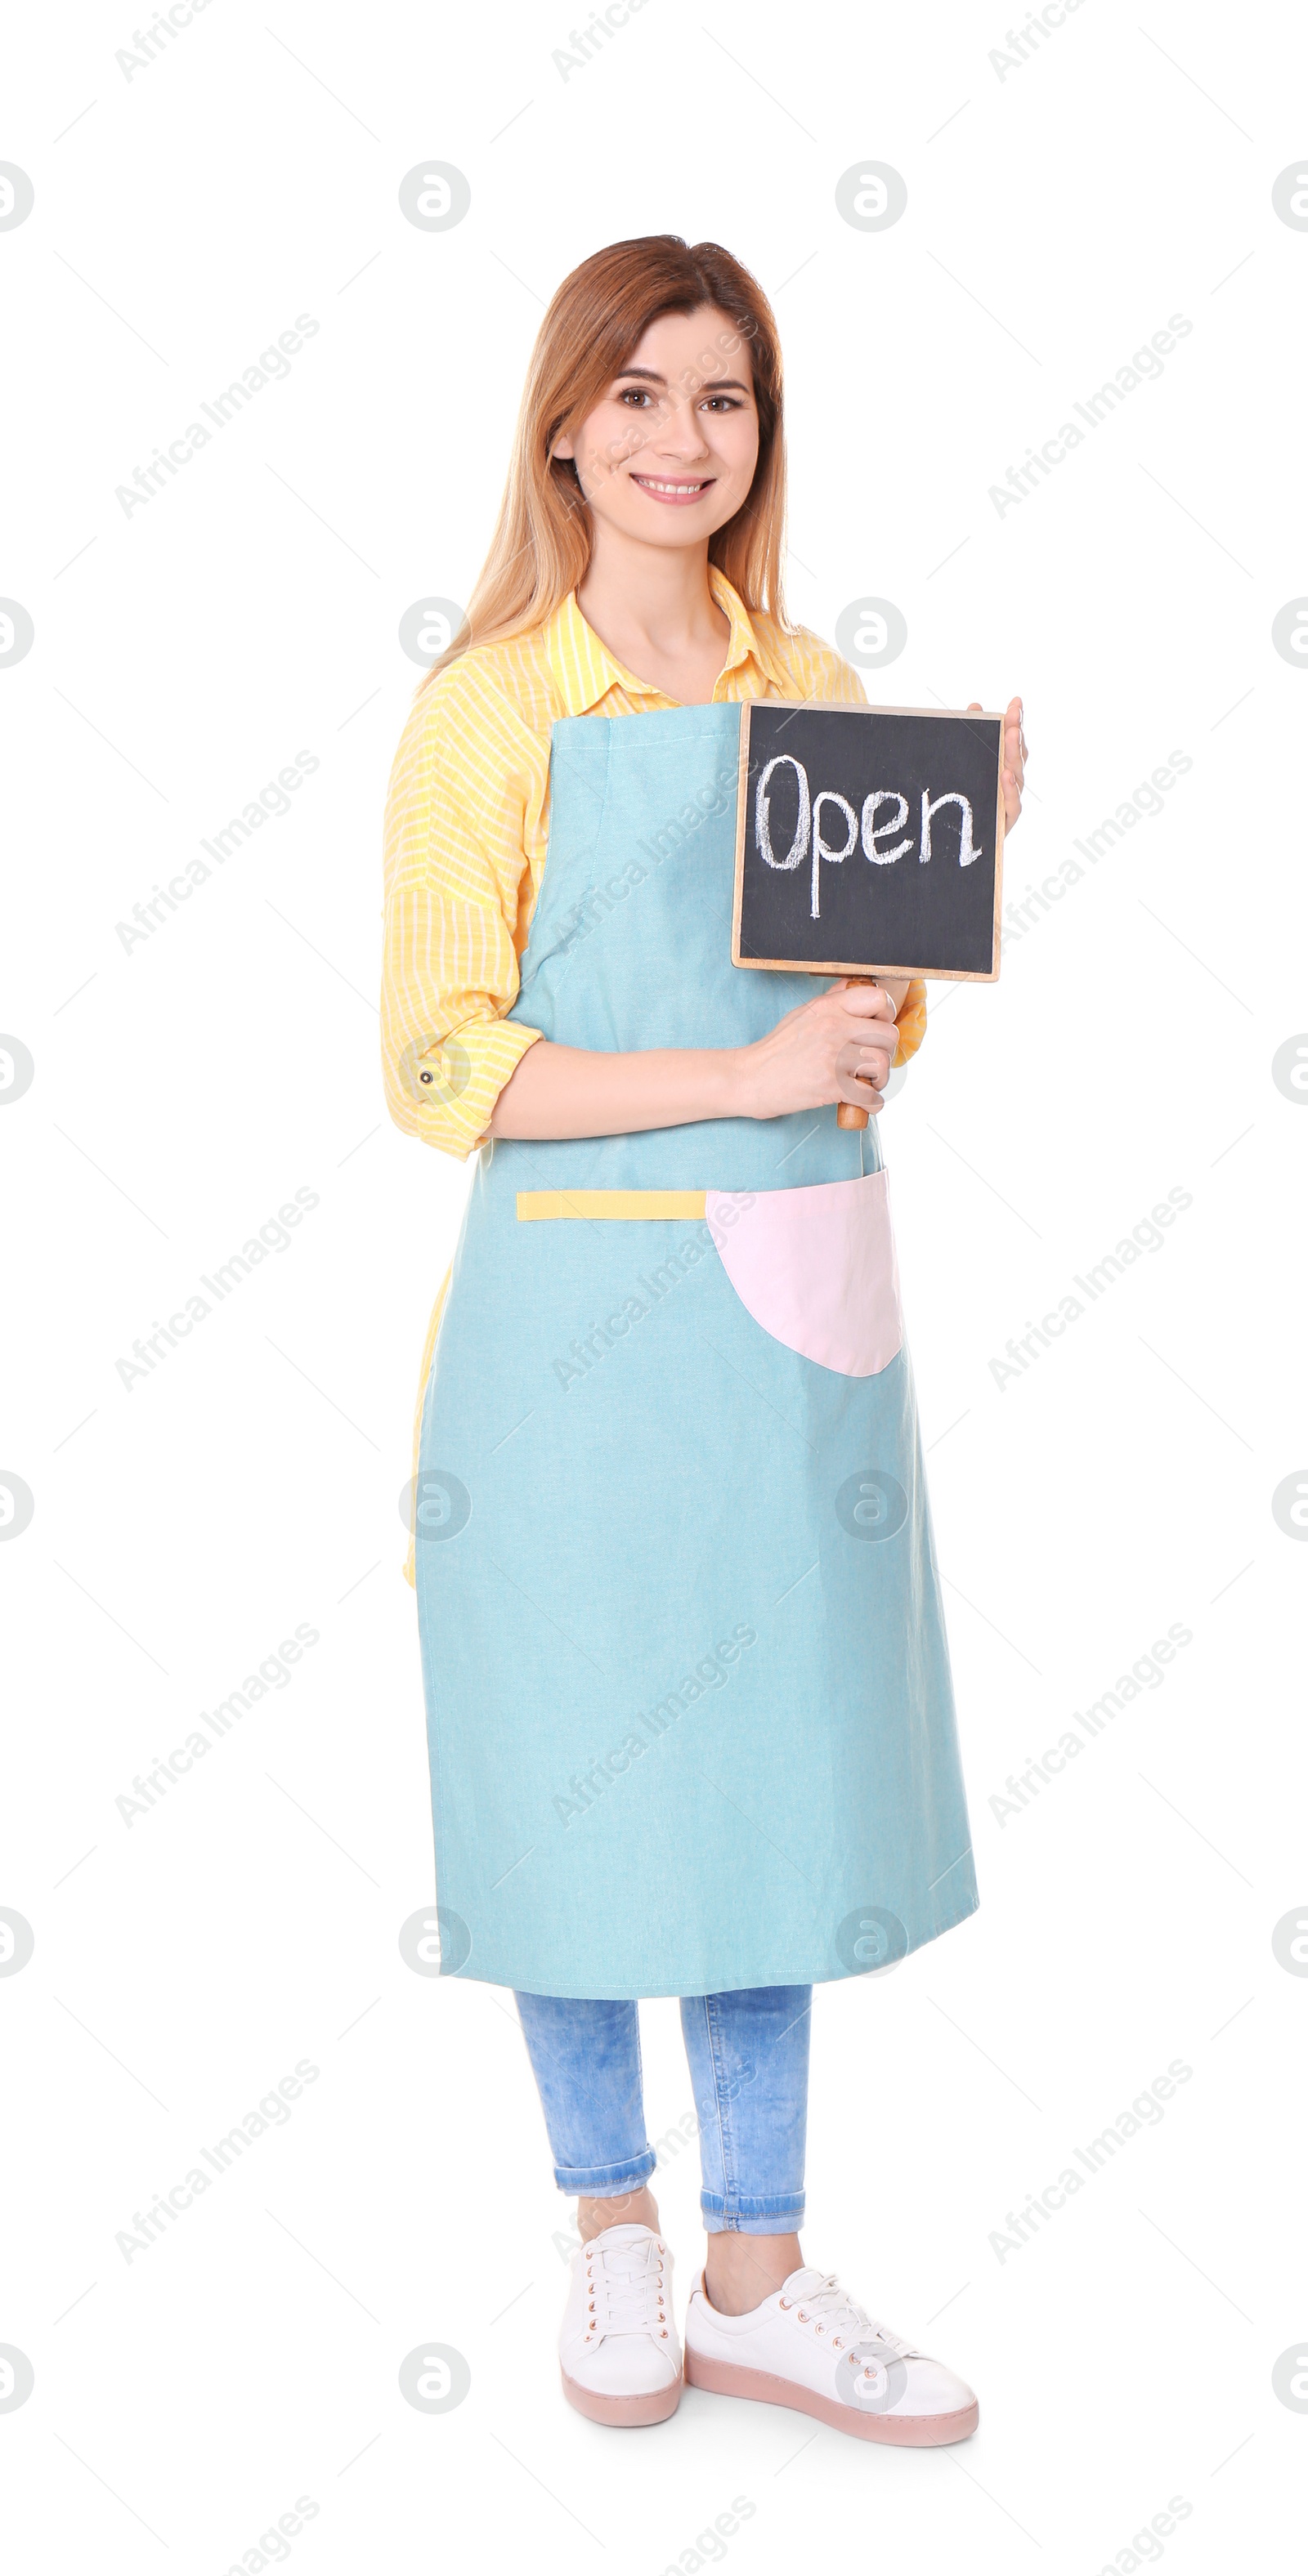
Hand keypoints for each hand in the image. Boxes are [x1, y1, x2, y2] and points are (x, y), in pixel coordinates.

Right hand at [735, 978, 900, 1120]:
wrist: (749, 1079)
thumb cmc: (775, 1050)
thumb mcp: (803, 1014)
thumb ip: (832, 1002)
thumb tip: (854, 987)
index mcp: (828, 1007)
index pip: (878, 998)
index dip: (886, 1014)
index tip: (878, 1028)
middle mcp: (834, 1027)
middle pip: (888, 1035)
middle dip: (885, 1052)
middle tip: (871, 1062)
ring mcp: (833, 1056)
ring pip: (882, 1065)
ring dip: (880, 1079)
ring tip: (865, 1082)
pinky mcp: (831, 1085)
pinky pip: (870, 1096)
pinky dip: (871, 1103)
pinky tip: (861, 1101)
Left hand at [969, 693, 1025, 830]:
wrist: (956, 847)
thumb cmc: (965, 803)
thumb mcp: (964, 766)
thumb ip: (969, 738)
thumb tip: (975, 706)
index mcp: (1002, 767)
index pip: (1012, 741)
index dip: (1015, 721)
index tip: (1015, 701)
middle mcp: (1010, 783)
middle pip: (1017, 755)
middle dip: (1015, 732)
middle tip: (1013, 714)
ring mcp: (1009, 802)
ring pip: (1016, 776)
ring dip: (1013, 754)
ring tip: (1012, 735)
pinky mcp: (1005, 822)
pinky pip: (1011, 805)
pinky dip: (1009, 789)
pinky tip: (1005, 774)